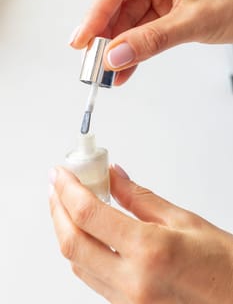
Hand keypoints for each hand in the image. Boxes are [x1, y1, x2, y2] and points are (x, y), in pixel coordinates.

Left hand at [49, 165, 232, 303]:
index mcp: (150, 252)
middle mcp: (132, 282)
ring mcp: (126, 301)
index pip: (90, 215)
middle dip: (57, 207)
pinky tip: (83, 231)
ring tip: (66, 203)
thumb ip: (139, 198)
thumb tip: (114, 176)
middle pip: (72, 241)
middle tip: (57, 185)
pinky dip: (80, 249)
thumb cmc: (221, 264)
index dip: (69, 189)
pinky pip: (89, 276)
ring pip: (76, 261)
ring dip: (65, 228)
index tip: (61, 173)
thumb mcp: (183, 220)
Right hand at [69, 0, 232, 84]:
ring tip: (107, 72)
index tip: (83, 40)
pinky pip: (143, 29)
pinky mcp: (166, 9)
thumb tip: (118, 56)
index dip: (97, 12)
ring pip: (128, 18)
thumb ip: (154, 39)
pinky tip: (124, 68)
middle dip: (104, 34)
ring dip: (117, 47)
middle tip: (92, 61)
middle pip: (118, 0)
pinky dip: (134, 50)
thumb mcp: (196, 18)